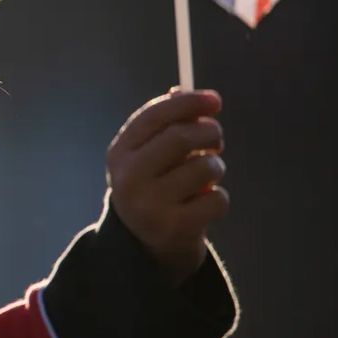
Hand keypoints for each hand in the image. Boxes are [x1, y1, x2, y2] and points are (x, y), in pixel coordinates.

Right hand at [104, 88, 229, 285]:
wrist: (144, 248)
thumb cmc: (153, 188)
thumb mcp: (148, 155)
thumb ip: (165, 124)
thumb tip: (186, 90)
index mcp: (119, 153)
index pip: (154, 116)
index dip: (189, 103)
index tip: (215, 100)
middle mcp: (129, 177)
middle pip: (181, 137)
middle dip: (210, 133)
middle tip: (217, 140)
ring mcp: (150, 204)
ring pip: (205, 167)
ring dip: (216, 168)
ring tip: (206, 177)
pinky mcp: (175, 227)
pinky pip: (217, 199)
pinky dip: (218, 199)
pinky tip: (203, 205)